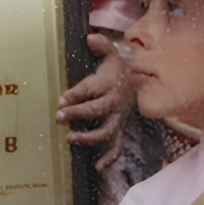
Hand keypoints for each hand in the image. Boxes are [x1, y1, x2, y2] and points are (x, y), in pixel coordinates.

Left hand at [57, 31, 135, 171]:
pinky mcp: (120, 129)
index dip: (75, 94)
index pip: (90, 88)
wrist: (145, 81)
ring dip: (88, 137)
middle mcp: (114, 102)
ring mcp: (118, 118)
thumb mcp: (115, 53)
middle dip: (77, 113)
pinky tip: (97, 167)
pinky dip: (109, 158)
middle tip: (59, 117)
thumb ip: (103, 46)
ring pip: (106, 131)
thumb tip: (91, 37)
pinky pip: (117, 146)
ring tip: (69, 139)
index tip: (60, 100)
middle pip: (96, 109)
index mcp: (110, 83)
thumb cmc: (123, 67)